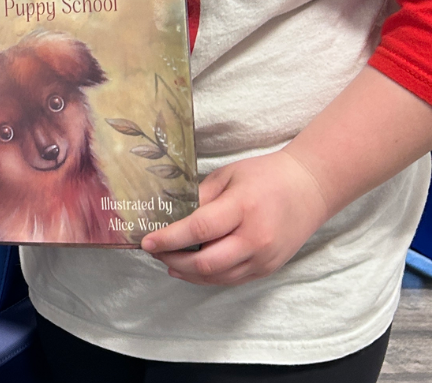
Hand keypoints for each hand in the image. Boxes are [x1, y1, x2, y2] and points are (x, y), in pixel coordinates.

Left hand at [139, 149, 329, 285]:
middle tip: (154, 251)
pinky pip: (231, 279)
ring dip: (187, 272)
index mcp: (242, 208)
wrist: (309, 189)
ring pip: (217, 277)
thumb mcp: (228, 176)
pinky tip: (189, 269)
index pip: (199, 230)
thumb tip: (172, 216)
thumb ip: (200, 197)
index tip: (146, 241)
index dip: (169, 239)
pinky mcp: (267, 269)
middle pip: (206, 262)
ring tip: (166, 260)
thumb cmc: (265, 176)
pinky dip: (206, 277)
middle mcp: (254, 239)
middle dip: (173, 260)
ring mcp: (263, 259)